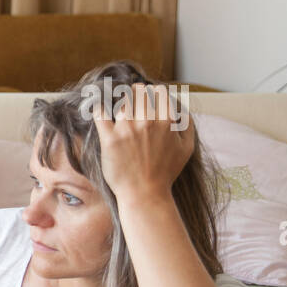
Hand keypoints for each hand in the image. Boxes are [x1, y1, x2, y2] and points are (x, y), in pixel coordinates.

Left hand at [92, 82, 194, 205]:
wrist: (145, 194)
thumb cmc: (166, 174)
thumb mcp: (186, 149)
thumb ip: (187, 125)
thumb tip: (181, 110)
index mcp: (167, 121)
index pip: (158, 92)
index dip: (153, 91)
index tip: (148, 95)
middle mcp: (147, 122)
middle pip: (139, 93)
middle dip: (136, 93)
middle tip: (132, 97)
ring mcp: (127, 129)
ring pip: (122, 102)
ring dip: (121, 102)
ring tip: (119, 108)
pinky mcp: (109, 139)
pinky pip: (100, 113)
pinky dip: (99, 107)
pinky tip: (100, 109)